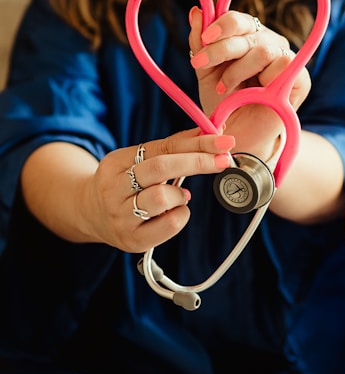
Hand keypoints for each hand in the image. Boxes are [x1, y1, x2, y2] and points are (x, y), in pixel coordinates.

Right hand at [83, 129, 234, 251]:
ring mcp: (120, 216)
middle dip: (197, 162)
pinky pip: (168, 225)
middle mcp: (113, 189)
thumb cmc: (125, 183)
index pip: (161, 147)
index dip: (196, 143)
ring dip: (180, 194)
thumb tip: (211, 133)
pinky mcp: (132, 240)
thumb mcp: (139, 160)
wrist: (91, 214)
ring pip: (161, 198)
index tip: (223, 141)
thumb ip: (172, 147)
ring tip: (180, 195)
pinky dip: (181, 215)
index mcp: (115, 162)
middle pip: (160, 168)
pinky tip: (175, 212)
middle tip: (224, 160)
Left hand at [188, 7, 310, 158]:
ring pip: (263, 49)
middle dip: (220, 49)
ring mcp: (286, 59)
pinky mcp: (300, 79)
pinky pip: (284, 65)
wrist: (236, 136)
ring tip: (224, 88)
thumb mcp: (206, 72)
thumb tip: (197, 11)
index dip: (220, 25)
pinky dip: (262, 80)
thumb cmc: (223, 103)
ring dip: (238, 70)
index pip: (238, 19)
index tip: (203, 41)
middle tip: (200, 65)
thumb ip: (200, 43)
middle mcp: (268, 43)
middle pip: (248, 31)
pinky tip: (252, 93)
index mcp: (248, 37)